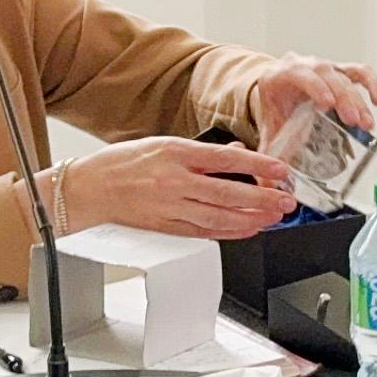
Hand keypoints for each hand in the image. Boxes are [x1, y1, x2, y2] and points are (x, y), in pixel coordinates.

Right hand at [59, 137, 297, 241]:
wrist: (90, 188)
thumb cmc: (125, 163)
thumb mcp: (165, 144)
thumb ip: (204, 152)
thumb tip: (239, 155)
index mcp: (175, 153)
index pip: (225, 160)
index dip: (257, 166)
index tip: (280, 170)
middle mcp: (174, 181)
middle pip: (227, 194)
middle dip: (263, 199)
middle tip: (286, 202)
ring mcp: (170, 207)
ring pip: (219, 218)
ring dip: (251, 220)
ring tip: (273, 218)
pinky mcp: (166, 226)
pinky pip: (204, 232)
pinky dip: (229, 232)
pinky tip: (247, 230)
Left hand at [251, 54, 376, 141]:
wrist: (277, 88)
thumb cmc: (275, 106)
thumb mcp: (268, 125)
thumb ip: (269, 152)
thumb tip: (269, 183)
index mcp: (281, 75)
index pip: (301, 74)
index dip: (316, 87)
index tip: (328, 104)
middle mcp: (305, 66)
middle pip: (329, 76)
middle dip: (344, 99)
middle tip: (354, 121)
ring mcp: (325, 67)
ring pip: (345, 76)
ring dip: (359, 100)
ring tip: (366, 124)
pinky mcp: (341, 71)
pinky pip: (360, 72)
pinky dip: (373, 84)